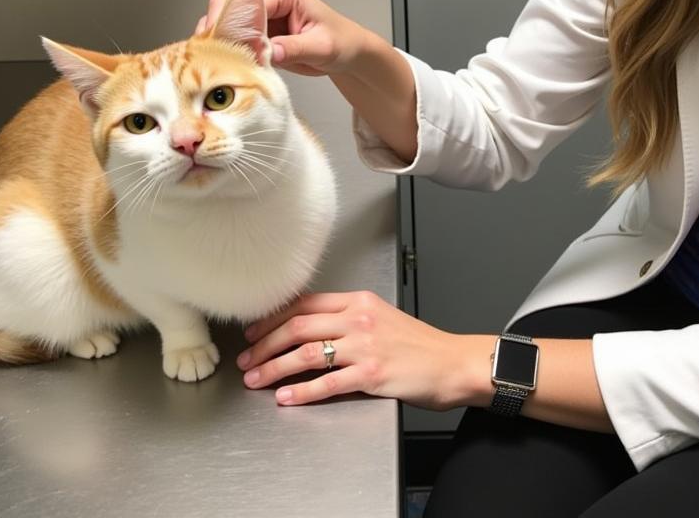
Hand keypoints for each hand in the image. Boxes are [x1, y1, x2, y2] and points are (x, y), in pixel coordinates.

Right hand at [195, 0, 368, 76]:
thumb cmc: (341, 41)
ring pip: (222, 23)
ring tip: (221, 65)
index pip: (246, 0)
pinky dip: (225, 53)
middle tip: (220, 58)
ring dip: (219, 44)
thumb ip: (294, 48)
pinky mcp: (254, 34)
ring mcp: (258, 16)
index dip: (232, 22)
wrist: (347, 52)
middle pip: (225, 6)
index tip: (229, 46)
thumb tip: (268, 52)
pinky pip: (230, 40)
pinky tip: (227, 67)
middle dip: (219, 32)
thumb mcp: (322, 47)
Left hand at [236, 291, 489, 409]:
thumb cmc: (420, 344)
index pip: (305, 302)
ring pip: (306, 353)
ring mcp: (365, 347)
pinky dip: (301, 392)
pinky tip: (287, 397)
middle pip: (298, 326)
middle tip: (247, 359)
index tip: (254, 331)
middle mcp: (359, 319)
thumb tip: (311, 326)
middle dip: (265, 344)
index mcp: (360, 301)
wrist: (452, 363)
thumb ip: (349, 317)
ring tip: (256, 379)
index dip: (273, 317)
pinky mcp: (371, 374)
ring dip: (274, 367)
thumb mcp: (382, 316)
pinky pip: (327, 383)